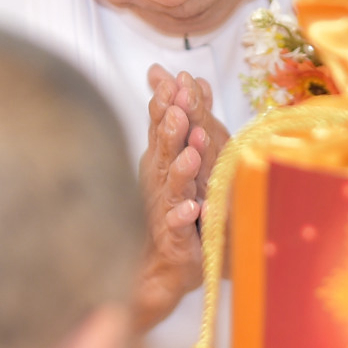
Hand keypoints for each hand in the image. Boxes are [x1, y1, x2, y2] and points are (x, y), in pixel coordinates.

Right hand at [136, 66, 225, 331]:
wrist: (155, 269)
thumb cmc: (166, 211)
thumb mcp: (174, 164)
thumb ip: (177, 125)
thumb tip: (185, 84)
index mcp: (161, 164)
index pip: (162, 129)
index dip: (166, 105)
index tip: (172, 79)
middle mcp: (159, 184)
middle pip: (165, 152)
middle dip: (171, 128)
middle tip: (178, 108)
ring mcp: (166, 210)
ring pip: (173, 186)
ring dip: (181, 168)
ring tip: (192, 153)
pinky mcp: (176, 239)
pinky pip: (180, 227)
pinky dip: (184, 217)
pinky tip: (192, 209)